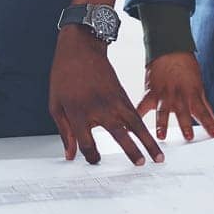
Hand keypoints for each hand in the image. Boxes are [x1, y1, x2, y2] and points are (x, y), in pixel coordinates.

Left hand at [49, 27, 162, 165]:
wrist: (80, 49)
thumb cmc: (64, 76)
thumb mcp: (55, 104)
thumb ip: (64, 131)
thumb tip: (70, 156)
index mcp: (78, 111)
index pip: (87, 142)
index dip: (91, 156)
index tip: (95, 160)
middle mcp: (98, 107)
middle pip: (117, 133)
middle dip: (130, 150)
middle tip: (139, 164)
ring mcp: (113, 100)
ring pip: (135, 125)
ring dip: (148, 142)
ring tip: (158, 158)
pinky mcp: (122, 94)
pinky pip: (135, 115)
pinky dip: (145, 128)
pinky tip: (152, 139)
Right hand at [136, 52, 213, 141]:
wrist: (169, 48)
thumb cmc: (186, 66)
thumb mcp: (198, 85)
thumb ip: (204, 105)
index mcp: (192, 94)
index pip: (203, 111)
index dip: (209, 123)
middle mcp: (178, 94)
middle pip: (183, 111)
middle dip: (185, 123)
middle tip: (188, 136)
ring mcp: (163, 93)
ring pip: (163, 109)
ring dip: (162, 123)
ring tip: (161, 136)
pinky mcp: (151, 91)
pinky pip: (143, 104)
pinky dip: (138, 113)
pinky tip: (135, 122)